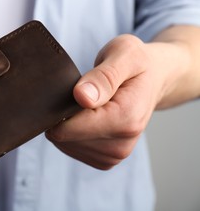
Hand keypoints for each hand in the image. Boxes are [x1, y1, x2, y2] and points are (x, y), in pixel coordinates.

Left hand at [46, 34, 168, 169]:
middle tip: (82, 91)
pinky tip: (85, 115)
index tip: (70, 88)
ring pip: (64, 144)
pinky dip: (71, 131)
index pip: (69, 128)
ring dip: (66, 122)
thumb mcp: (125, 54)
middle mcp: (122, 143)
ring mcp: (114, 155)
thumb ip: (103, 76)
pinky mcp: (106, 159)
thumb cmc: (136, 64)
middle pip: (64, 137)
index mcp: (126, 119)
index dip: (59, 107)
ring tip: (87, 102)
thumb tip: (82, 97)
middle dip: (63, 113)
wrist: (154, 79)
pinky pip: (71, 148)